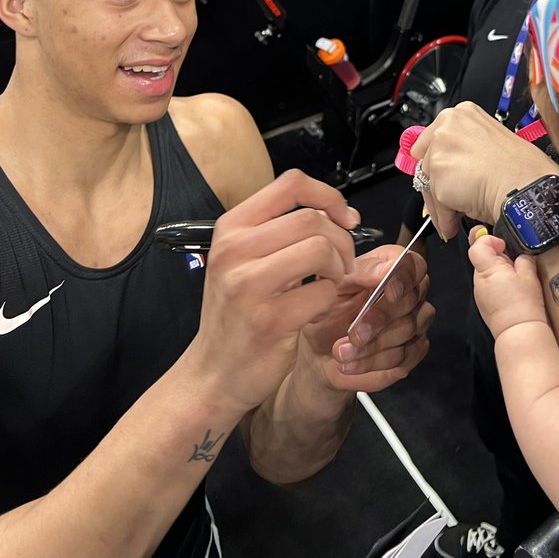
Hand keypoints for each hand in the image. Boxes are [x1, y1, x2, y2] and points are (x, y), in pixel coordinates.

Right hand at [187, 169, 361, 418]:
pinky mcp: (269, 319)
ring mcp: (248, 285)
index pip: (291, 184)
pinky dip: (329, 300)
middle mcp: (234, 250)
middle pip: (312, 218)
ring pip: (321, 250)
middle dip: (341, 239)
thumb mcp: (244, 258)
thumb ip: (280, 229)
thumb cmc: (237, 312)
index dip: (328, 196)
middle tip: (342, 262)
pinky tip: (314, 310)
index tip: (344, 218)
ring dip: (339, 268)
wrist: (214, 372)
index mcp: (231, 228)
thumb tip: (337, 211)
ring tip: (329, 284)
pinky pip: (323, 292)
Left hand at [300, 246, 432, 391]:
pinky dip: (376, 361)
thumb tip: (386, 268)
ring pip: (408, 329)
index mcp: (390, 267)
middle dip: (381, 317)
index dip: (405, 277)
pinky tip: (353, 362)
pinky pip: (406, 355)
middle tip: (355, 331)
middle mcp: (407, 292)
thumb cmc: (327, 312)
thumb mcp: (334, 286)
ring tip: (343, 351)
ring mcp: (413, 322)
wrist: (318, 350)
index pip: (413, 264)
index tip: (388, 291)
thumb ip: (361, 273)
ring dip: (373, 343)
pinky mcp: (411, 351)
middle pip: (412, 298)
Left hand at [412, 101, 555, 240]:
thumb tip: (455, 163)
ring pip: (429, 184)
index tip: (442, 172)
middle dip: (436, 183)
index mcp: (461, 114)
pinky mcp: (438, 176)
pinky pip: (436, 205)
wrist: (526, 186)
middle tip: (447, 198)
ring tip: (455, 216)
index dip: (439, 159)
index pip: (433, 138)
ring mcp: (440, 150)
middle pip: (427, 161)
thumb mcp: (491, 140)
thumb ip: (466, 146)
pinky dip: (445, 218)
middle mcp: (447, 126)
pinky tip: (455, 223)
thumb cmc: (521, 168)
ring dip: (441, 204)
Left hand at [469, 228, 546, 339]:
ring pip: (486, 273)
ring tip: (516, 281)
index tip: (503, 245)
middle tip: (514, 264)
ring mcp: (479, 294)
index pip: (477, 246)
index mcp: (487, 269)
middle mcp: (479, 281)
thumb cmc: (523, 305)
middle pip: (482, 259)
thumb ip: (523, 259)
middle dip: (498, 257)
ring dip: (499, 272)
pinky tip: (512, 293)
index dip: (489, 240)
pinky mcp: (483, 304)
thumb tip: (521, 256)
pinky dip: (498, 284)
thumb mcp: (529, 275)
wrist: (518, 332)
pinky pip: (488, 287)